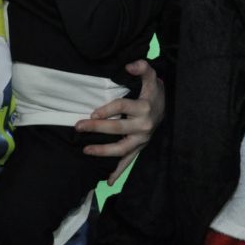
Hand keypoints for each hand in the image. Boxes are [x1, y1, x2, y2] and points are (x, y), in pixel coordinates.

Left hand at [76, 60, 164, 183]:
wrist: (166, 107)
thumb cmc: (154, 92)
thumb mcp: (151, 77)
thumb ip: (143, 68)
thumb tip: (130, 65)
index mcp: (144, 107)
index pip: (122, 107)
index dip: (106, 109)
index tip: (92, 113)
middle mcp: (144, 125)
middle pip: (117, 128)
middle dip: (96, 128)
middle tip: (78, 127)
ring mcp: (142, 139)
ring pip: (122, 149)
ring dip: (103, 151)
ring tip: (86, 151)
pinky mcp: (140, 147)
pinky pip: (129, 161)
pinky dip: (119, 171)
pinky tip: (108, 180)